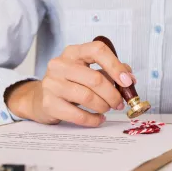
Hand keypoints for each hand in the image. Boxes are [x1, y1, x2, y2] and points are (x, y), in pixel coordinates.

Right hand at [7, 41, 134, 126]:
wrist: (41, 98)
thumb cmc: (69, 83)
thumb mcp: (88, 71)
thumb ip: (109, 72)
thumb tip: (130, 80)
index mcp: (73, 52)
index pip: (97, 50)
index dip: (116, 66)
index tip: (127, 81)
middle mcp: (60, 64)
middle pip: (95, 78)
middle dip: (113, 94)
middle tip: (119, 103)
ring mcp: (52, 83)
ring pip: (87, 97)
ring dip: (103, 106)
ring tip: (107, 109)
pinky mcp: (49, 103)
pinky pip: (78, 115)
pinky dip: (93, 119)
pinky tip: (98, 119)